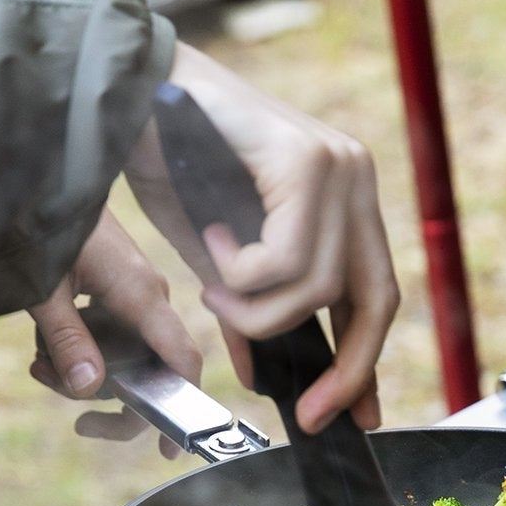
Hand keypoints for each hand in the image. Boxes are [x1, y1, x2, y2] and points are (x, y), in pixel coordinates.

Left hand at [28, 207, 201, 452]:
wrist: (43, 177)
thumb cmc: (43, 223)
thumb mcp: (43, 287)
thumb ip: (66, 339)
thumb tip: (89, 389)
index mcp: (141, 294)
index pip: (181, 360)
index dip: (181, 408)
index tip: (169, 448)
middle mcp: (149, 298)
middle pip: (143, 372)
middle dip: (93, 390)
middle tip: (46, 381)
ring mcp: (137, 296)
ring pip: (120, 359)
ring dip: (77, 368)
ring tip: (35, 357)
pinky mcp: (120, 293)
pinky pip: (110, 339)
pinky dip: (77, 347)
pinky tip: (43, 339)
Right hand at [125, 43, 399, 433]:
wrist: (129, 90)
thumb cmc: (167, 160)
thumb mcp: (218, 257)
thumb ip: (251, 308)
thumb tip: (264, 373)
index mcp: (344, 197)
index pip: (376, 295)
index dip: (365, 363)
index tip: (354, 415)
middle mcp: (353, 177)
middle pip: (375, 300)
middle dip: (346, 368)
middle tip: (303, 408)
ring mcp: (337, 165)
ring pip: (319, 288)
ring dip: (256, 310)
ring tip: (212, 284)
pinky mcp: (306, 161)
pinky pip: (287, 259)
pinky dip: (242, 273)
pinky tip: (212, 239)